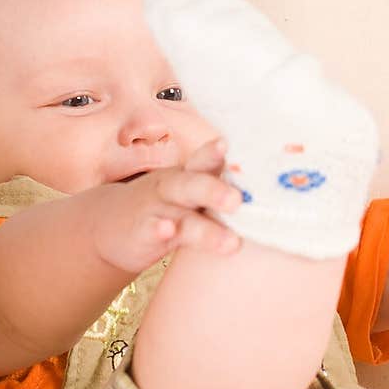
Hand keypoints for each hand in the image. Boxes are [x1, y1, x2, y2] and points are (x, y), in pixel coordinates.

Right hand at [95, 138, 242, 269]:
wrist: (110, 224)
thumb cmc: (167, 207)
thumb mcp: (191, 194)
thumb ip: (221, 188)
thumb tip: (279, 190)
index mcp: (190, 174)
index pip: (207, 160)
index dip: (219, 153)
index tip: (236, 146)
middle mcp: (174, 187)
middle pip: (194, 184)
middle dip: (216, 191)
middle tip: (239, 202)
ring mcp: (157, 209)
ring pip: (182, 217)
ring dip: (205, 228)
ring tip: (230, 243)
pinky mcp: (142, 232)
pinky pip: (153, 231)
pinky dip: (159, 230)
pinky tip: (167, 232)